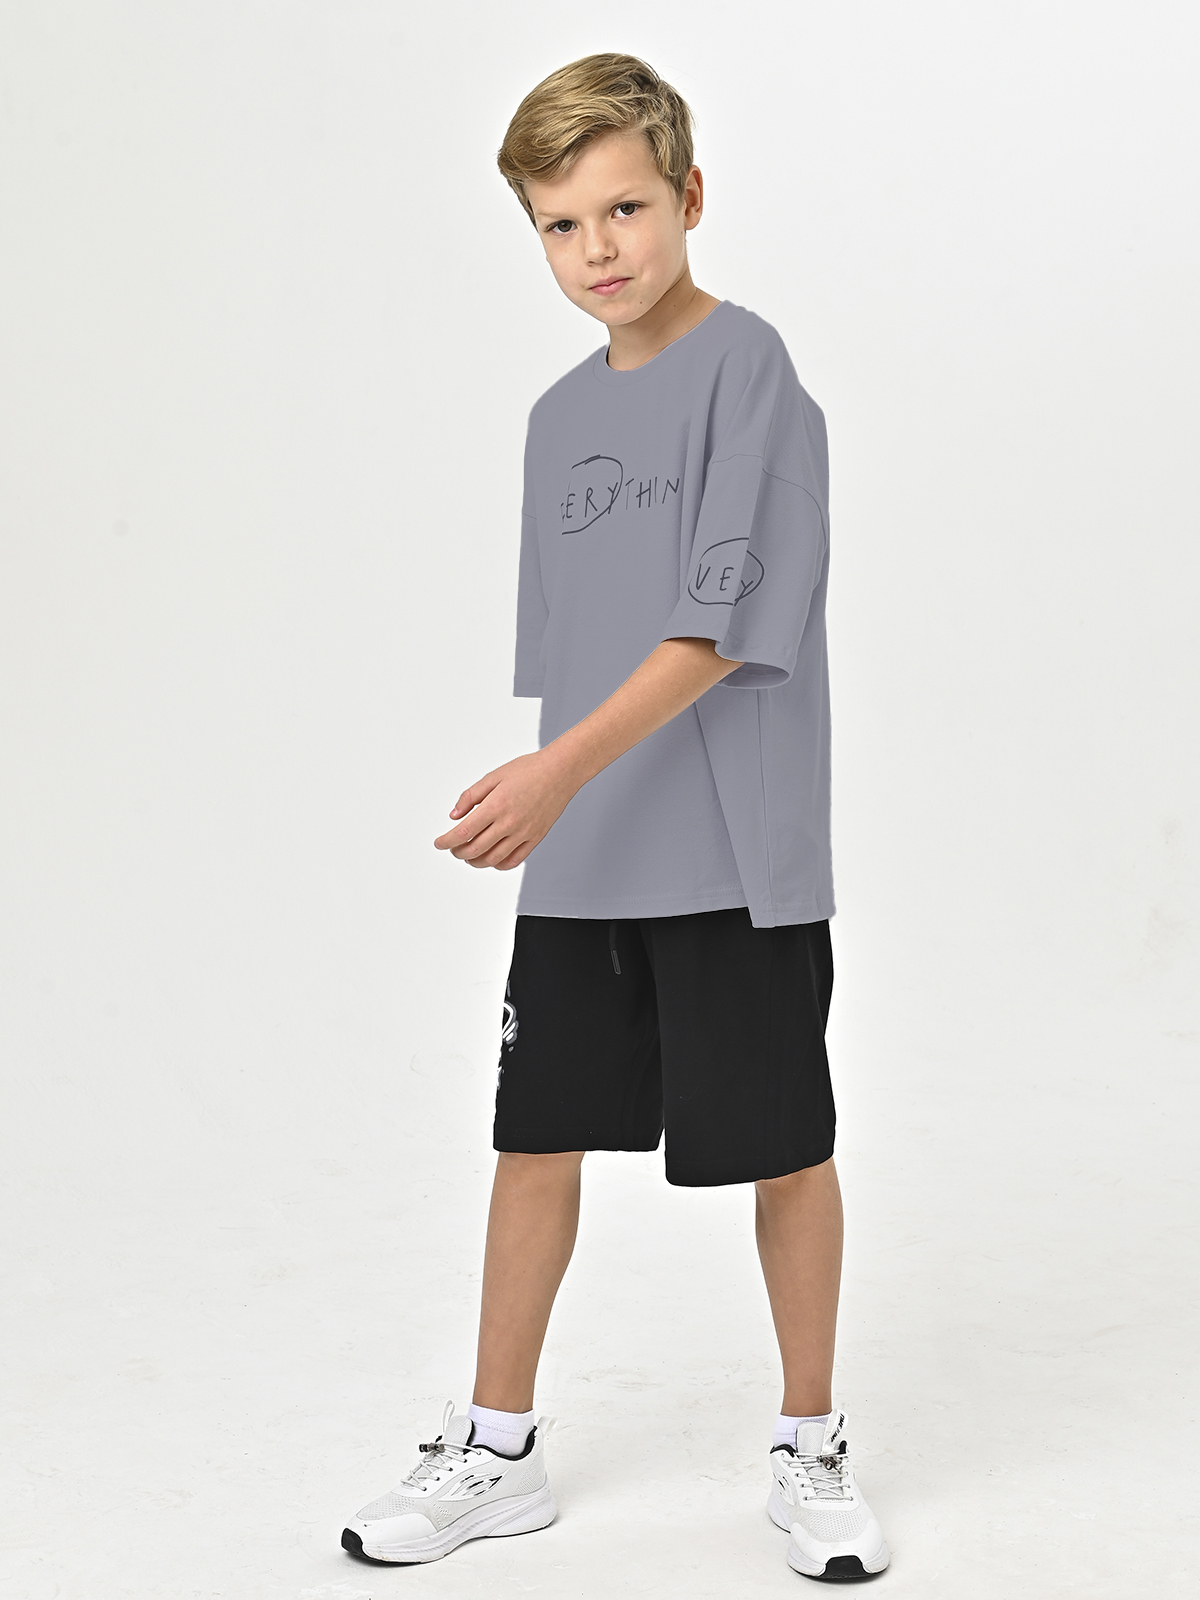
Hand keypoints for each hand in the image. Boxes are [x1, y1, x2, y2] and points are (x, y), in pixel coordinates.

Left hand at [433, 748, 579, 870]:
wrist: (561, 772)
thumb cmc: (529, 770)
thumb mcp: (494, 776)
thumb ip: (471, 797)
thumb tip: (454, 816)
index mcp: (496, 806)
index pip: (463, 832)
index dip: (446, 842)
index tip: (438, 843)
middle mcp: (509, 823)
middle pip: (475, 849)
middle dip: (458, 852)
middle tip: (452, 848)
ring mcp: (524, 833)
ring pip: (492, 860)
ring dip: (475, 861)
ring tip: (468, 855)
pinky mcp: (535, 838)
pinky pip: (514, 860)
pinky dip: (498, 864)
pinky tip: (491, 859)